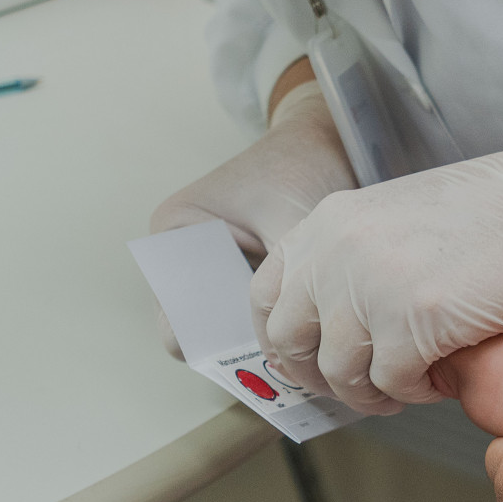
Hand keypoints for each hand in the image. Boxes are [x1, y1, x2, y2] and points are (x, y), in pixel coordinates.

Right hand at [147, 81, 356, 356]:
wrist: (327, 141)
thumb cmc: (299, 165)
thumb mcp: (290, 217)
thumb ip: (288, 276)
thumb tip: (294, 336)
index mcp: (174, 236)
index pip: (176, 319)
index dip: (216, 345)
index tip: (259, 354)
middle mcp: (187, 258)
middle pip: (205, 331)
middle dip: (244, 349)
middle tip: (290, 360)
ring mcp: (217, 271)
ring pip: (233, 331)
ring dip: (265, 342)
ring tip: (307, 349)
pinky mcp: (248, 277)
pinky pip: (257, 319)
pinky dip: (280, 329)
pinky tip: (314, 334)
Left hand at [250, 130, 502, 414]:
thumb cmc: (489, 217)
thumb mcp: (393, 222)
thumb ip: (352, 262)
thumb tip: (335, 332)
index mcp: (327, 224)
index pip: (266, 296)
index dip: (283, 341)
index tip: (309, 362)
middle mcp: (338, 251)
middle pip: (293, 343)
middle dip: (323, 378)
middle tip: (360, 387)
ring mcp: (373, 285)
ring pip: (342, 373)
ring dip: (375, 393)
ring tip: (411, 386)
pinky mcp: (414, 321)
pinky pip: (393, 383)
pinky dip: (416, 392)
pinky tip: (441, 378)